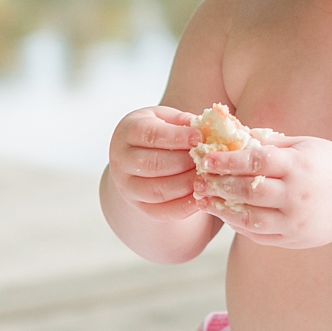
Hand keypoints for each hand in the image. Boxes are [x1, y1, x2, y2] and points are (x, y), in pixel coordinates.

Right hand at [108, 106, 203, 220]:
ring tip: (206, 178)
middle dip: (184, 163)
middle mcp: (122, 160)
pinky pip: (161, 211)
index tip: (199, 138)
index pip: (151, 135)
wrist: (137, 154)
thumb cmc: (158, 131)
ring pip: (157, 191)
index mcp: (129, 131)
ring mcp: (127, 186)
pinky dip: (183, 207)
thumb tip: (209, 128)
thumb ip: (185, 122)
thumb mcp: (167, 118)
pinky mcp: (139, 206)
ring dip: (185, 186)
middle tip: (206, 161)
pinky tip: (200, 198)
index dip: (177, 137)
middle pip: (153, 164)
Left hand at [195, 134, 331, 248]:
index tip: (206, 157)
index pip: (256, 162)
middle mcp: (296, 196)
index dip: (228, 160)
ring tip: (205, 199)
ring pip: (249, 217)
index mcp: (299, 167)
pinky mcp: (293, 240)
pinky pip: (258, 235)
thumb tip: (232, 130)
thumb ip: (270, 142)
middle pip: (248, 191)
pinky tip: (226, 214)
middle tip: (198, 179)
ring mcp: (294, 221)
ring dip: (222, 209)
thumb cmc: (330, 165)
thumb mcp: (305, 146)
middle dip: (218, 184)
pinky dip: (238, 225)